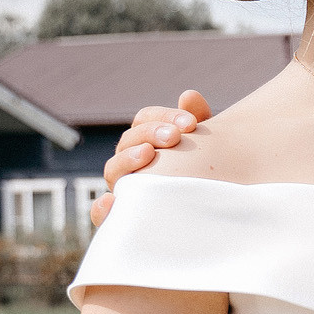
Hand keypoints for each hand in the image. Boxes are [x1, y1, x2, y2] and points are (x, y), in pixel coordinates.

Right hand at [89, 91, 210, 225]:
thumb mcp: (207, 148)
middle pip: (128, 141)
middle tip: (175, 137)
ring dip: (127, 160)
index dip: (164, 117)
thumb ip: (198, 120)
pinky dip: (102, 209)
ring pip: (114, 170)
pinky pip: (102, 215)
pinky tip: (112, 202)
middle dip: (150, 134)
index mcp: (148, 140)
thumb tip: (188, 95)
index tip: (191, 123)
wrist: (212, 210)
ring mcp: (125, 188)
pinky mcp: (123, 218)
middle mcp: (131, 162)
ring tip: (148, 154)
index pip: (144, 119)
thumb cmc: (208, 174)